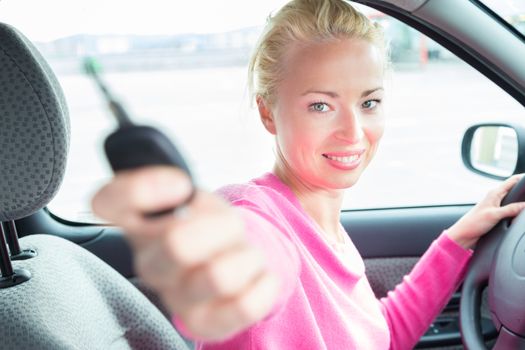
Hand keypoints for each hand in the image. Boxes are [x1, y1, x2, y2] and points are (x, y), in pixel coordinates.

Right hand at [91, 166, 278, 340]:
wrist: (231, 257)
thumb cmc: (207, 224)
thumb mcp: (194, 194)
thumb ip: (180, 186)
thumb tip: (180, 192)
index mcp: (139, 224)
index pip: (108, 202)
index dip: (142, 189)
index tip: (181, 185)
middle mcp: (149, 263)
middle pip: (177, 244)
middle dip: (220, 227)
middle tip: (230, 226)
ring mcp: (175, 297)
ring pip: (219, 277)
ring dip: (246, 256)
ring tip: (245, 254)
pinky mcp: (204, 324)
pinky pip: (244, 307)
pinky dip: (264, 284)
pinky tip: (258, 276)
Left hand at [447, 174, 524, 249]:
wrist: (464, 234)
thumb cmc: (473, 223)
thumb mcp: (494, 215)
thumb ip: (511, 209)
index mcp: (494, 193)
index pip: (512, 181)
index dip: (523, 178)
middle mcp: (495, 197)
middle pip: (514, 189)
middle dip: (524, 190)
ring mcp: (496, 206)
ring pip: (513, 200)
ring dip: (521, 200)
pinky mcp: (496, 215)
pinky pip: (510, 209)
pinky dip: (517, 209)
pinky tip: (521, 213)